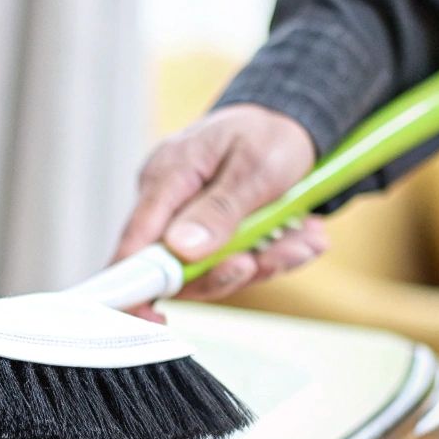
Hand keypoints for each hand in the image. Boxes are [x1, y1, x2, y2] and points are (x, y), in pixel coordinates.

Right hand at [113, 104, 326, 320]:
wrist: (292, 123)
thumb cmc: (269, 133)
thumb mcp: (255, 166)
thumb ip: (218, 210)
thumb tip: (180, 250)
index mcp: (167, 177)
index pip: (135, 241)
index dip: (134, 284)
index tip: (151, 316)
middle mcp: (170, 204)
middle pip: (174, 267)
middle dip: (224, 274)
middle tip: (259, 263)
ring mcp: (188, 222)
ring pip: (211, 270)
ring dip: (261, 263)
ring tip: (305, 243)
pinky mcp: (211, 236)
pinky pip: (233, 261)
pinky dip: (271, 256)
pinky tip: (304, 239)